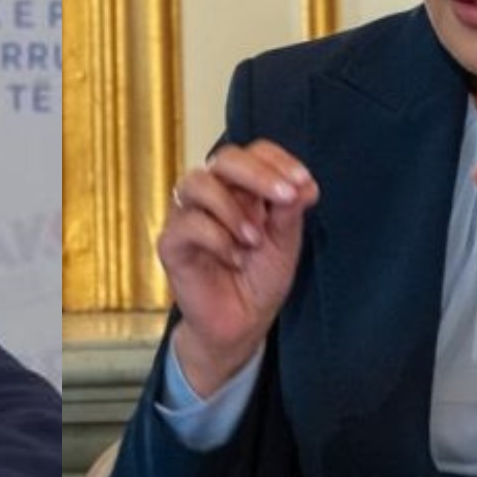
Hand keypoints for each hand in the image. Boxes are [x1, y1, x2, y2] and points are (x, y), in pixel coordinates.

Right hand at [158, 140, 319, 396]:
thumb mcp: (284, 244)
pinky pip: (187, 225)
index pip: (255, 153)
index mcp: (241, 187)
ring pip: (198, 183)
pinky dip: (217, 239)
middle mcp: (211, 193)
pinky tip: (235, 260)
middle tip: (284, 197)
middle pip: (225, 158)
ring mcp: (187, 215)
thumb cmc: (259, 279)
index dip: (279, 162)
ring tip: (255, 239)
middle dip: (258, 175)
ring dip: (233, 208)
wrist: (240, 323)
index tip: (303, 183)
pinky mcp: (171, 243)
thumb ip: (289, 213)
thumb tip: (304, 186)